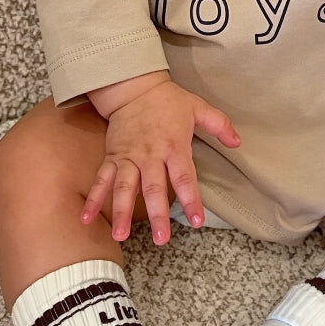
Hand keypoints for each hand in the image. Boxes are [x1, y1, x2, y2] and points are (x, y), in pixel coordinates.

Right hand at [80, 79, 240, 245]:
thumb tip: (238, 142)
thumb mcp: (198, 107)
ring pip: (124, 188)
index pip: (184, 177)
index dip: (190, 199)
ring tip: (120, 235)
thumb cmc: (167, 100)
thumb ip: (219, 125)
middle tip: (160, 238)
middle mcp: (150, 155)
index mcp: (174, 146)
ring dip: (121, 212)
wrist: (133, 87)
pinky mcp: (113, 157)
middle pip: (153, 188)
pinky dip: (94, 198)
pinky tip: (86, 218)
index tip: (196, 220)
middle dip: (156, 215)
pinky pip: (102, 179)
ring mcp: (129, 158)